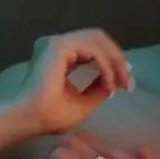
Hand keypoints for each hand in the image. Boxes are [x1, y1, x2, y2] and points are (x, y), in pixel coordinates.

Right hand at [14, 29, 133, 134]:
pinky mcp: (59, 46)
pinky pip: (93, 50)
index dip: (112, 62)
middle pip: (97, 39)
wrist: (30, 119)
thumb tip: (114, 81)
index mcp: (58, 55)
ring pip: (97, 41)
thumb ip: (98, 88)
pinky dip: (106, 66)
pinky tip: (109, 84)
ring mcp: (57, 43)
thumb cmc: (49, 116)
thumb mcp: (83, 103)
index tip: (126, 83)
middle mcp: (56, 44)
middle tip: (129, 82)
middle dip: (117, 59)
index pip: (92, 48)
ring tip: (122, 84)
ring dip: (114, 62)